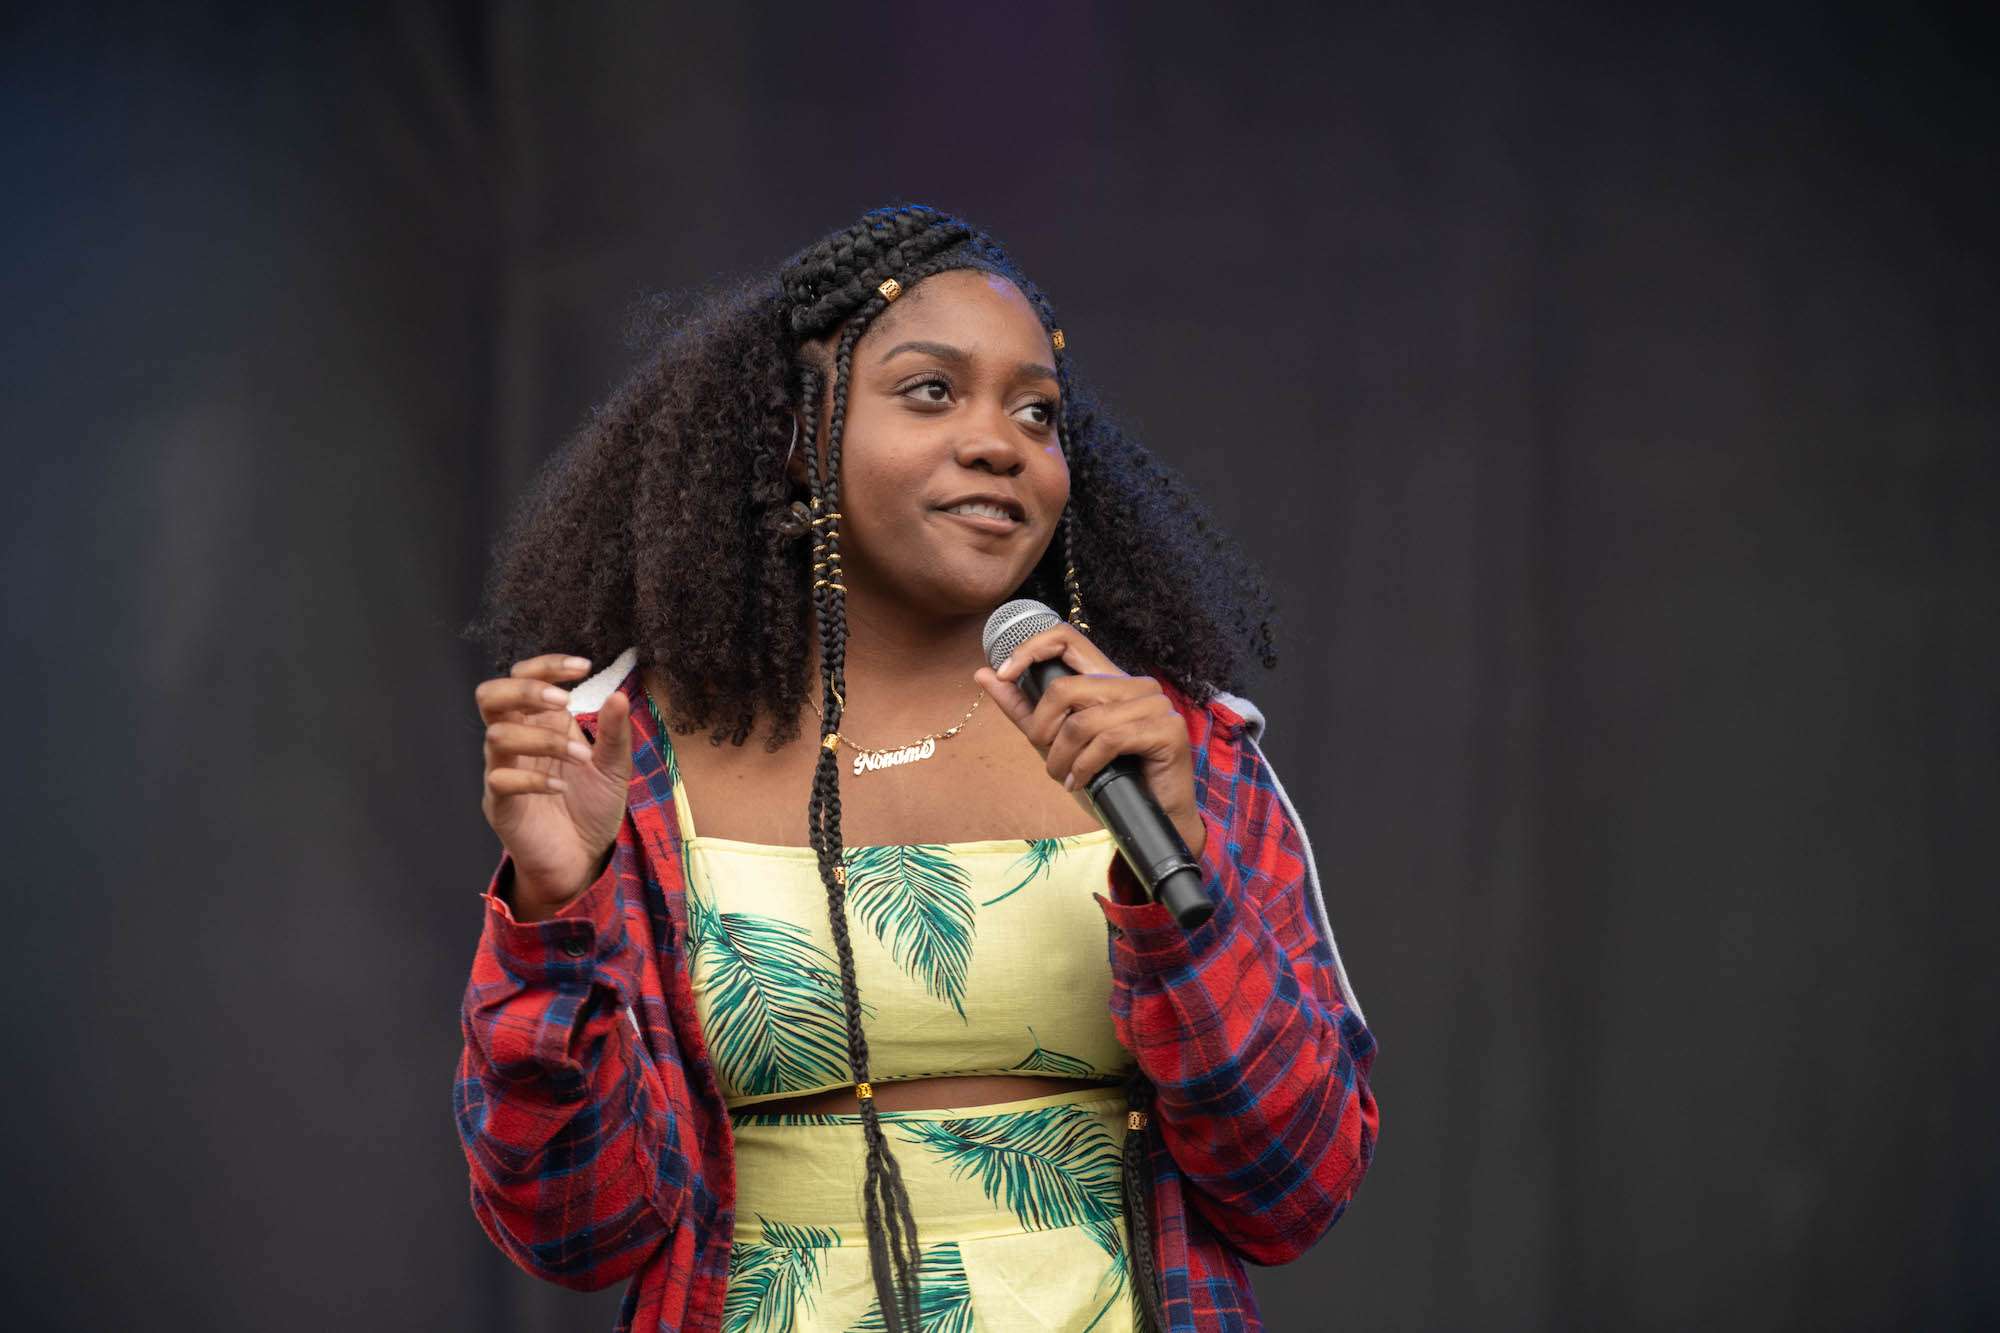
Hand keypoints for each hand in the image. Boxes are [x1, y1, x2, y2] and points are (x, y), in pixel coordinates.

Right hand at [476, 654, 633, 916]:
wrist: (583, 859)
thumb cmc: (592, 808)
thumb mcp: (614, 768)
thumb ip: (614, 733)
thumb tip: (618, 694)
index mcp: (540, 723)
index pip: (523, 677)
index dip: (546, 665)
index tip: (583, 667)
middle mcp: (516, 741)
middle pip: (490, 695)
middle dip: (526, 689)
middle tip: (564, 701)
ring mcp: (503, 771)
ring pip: (497, 735)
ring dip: (544, 739)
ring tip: (582, 757)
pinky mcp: (499, 805)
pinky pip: (500, 780)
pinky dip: (534, 779)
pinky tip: (562, 785)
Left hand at [973, 623, 1204, 859]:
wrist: (1151, 820)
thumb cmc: (1107, 780)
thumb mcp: (1056, 742)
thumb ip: (1024, 709)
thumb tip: (984, 674)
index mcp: (1109, 679)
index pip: (1066, 637)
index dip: (1029, 649)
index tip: (1003, 674)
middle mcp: (1134, 684)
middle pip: (1066, 688)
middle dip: (1043, 729)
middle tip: (1047, 759)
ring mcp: (1154, 704)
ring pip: (1084, 720)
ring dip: (1063, 757)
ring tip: (1064, 778)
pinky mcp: (1166, 728)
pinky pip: (1109, 740)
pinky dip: (1086, 766)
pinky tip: (1082, 782)